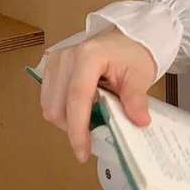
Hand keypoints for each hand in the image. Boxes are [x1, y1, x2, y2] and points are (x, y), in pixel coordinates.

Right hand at [40, 26, 157, 163]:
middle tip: (95, 137)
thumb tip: (139, 122)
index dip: (78, 129)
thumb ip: (136, 100)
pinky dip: (64, 111)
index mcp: (88, 57)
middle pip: (57, 106)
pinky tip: (83, 111)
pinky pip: (49, 98)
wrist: (128, 37)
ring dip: (67, 121)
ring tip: (92, 121)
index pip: (77, 98)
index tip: (83, 152)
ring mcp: (56, 61)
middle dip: (73, 129)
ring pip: (50, 105)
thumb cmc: (133, 53)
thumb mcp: (140, 76)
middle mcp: (66, 57)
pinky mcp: (52, 67)